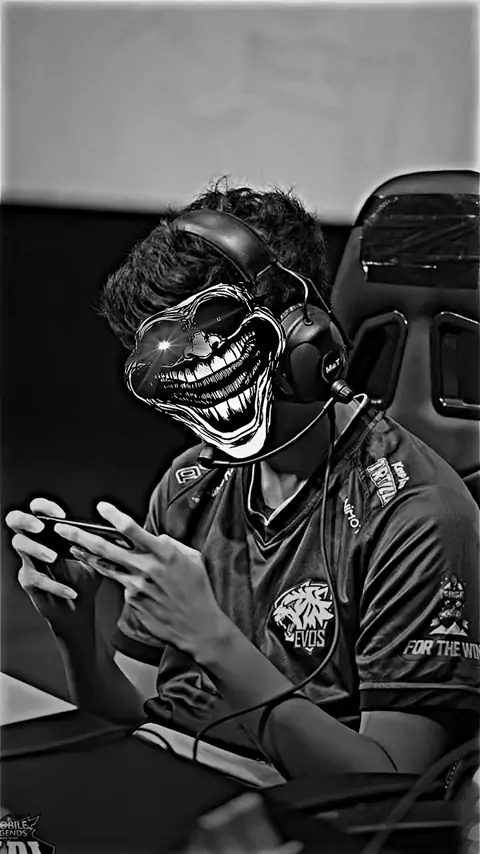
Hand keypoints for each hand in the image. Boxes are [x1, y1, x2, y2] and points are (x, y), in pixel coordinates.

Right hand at [5, 498, 101, 629]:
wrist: (79, 609)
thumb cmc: (85, 578)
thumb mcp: (94, 557)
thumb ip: (97, 542)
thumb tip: (115, 531)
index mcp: (51, 532)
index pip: (38, 509)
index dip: (45, 506)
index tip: (61, 515)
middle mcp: (36, 542)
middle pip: (15, 520)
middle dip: (25, 519)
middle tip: (41, 527)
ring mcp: (29, 560)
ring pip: (19, 544)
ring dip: (36, 549)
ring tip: (53, 557)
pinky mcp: (28, 580)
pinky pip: (36, 578)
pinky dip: (56, 585)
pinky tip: (71, 592)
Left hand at [54, 502, 231, 660]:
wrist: (197, 626)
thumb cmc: (198, 590)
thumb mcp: (193, 558)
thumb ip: (171, 545)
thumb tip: (155, 537)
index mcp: (164, 553)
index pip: (132, 529)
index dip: (113, 516)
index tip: (101, 507)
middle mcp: (146, 568)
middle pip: (106, 548)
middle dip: (81, 537)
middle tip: (63, 529)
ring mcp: (137, 586)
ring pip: (106, 566)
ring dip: (87, 556)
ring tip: (73, 547)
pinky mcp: (133, 601)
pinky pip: (122, 583)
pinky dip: (119, 577)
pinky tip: (122, 576)